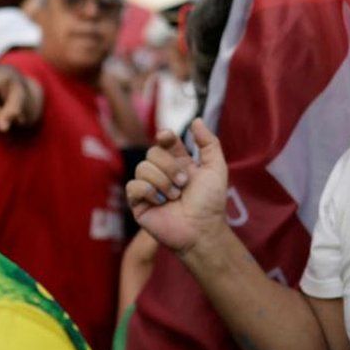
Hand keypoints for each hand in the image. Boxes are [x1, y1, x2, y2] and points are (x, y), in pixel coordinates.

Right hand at [125, 118, 228, 254]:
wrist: (202, 229)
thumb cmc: (211, 202)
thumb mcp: (216, 168)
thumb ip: (209, 143)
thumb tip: (196, 120)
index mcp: (178, 163)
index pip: (164, 141)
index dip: (164, 136)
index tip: (168, 138)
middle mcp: (162, 173)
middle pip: (152, 152)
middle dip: (169, 166)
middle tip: (183, 183)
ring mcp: (149, 188)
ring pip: (142, 167)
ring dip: (161, 181)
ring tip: (174, 197)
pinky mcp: (139, 203)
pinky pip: (133, 185)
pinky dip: (148, 190)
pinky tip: (160, 202)